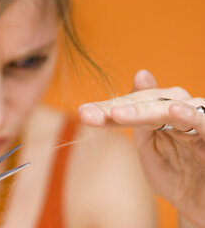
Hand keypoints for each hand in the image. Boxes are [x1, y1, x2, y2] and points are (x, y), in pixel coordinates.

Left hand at [78, 69, 204, 226]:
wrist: (198, 206)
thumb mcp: (151, 147)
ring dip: (143, 110)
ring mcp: (200, 123)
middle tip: (89, 115)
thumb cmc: (175, 176)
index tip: (84, 113)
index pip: (134, 103)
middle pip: (150, 101)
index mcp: (164, 113)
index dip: (109, 108)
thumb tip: (141, 72)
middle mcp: (184, 111)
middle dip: (118, 108)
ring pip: (172, 108)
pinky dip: (193, 117)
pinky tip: (174, 111)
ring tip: (118, 113)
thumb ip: (140, 117)